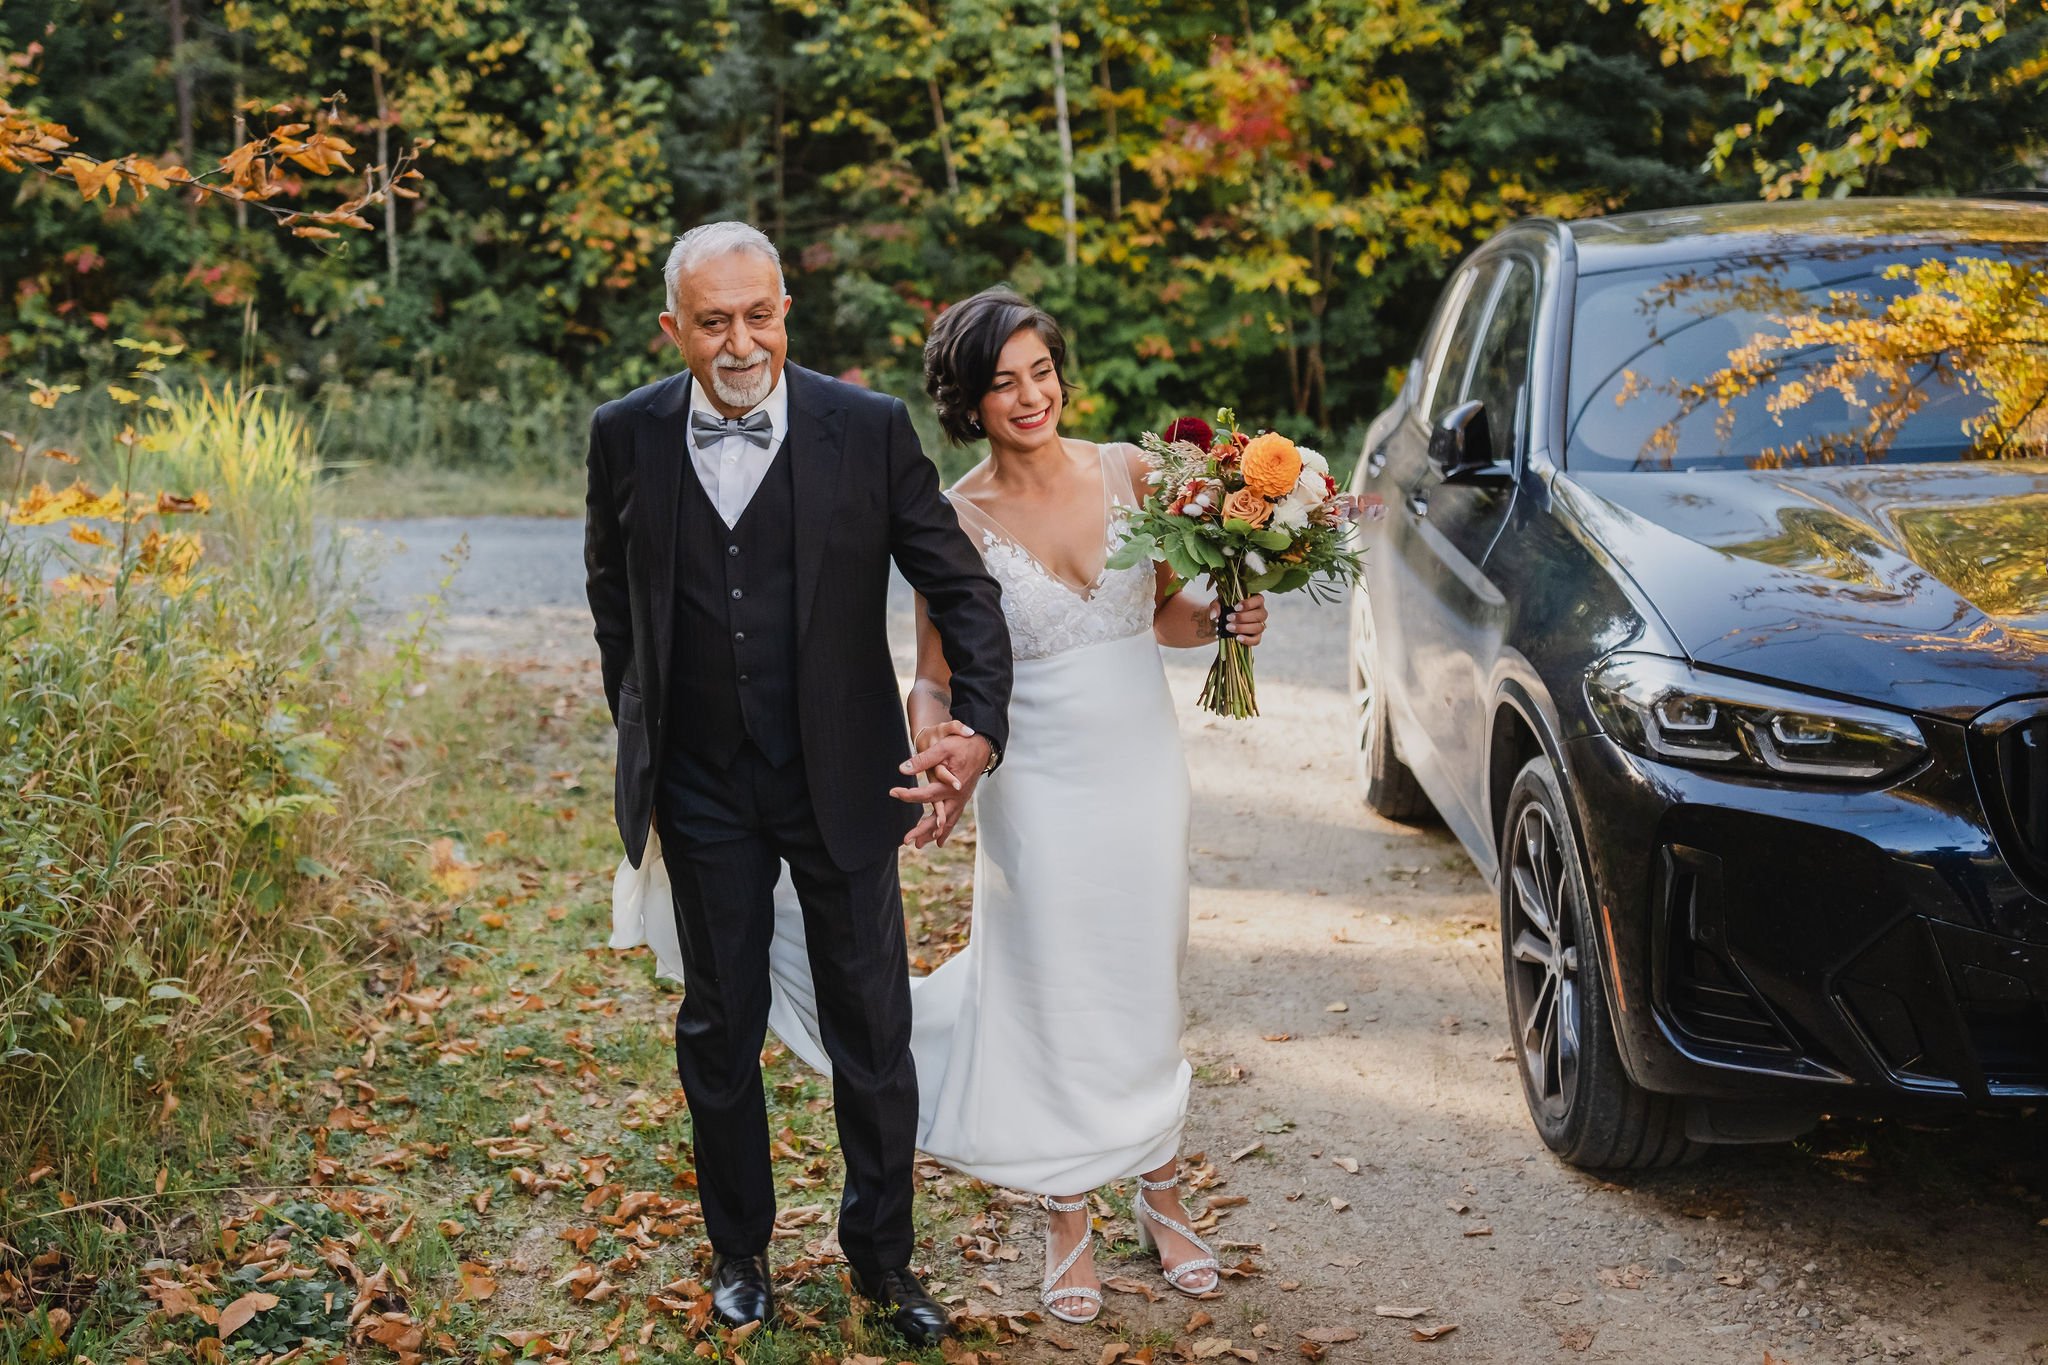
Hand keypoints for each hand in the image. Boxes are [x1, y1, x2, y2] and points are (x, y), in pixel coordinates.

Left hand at [892, 720, 992, 846]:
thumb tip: (902, 769)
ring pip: (946, 822)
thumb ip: (923, 759)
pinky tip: (938, 841)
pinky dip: (945, 830)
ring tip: (917, 845)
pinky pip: (953, 819)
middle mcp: (956, 797)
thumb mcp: (942, 747)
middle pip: (937, 818)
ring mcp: (961, 800)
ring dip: (931, 834)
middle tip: (905, 841)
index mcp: (950, 786)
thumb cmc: (962, 745)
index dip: (908, 795)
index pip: (926, 795)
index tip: (893, 792)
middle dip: (921, 830)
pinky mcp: (962, 800)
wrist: (983, 747)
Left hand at [1213, 593, 1268, 646]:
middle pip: (1260, 615)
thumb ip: (1216, 606)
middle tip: (1229, 618)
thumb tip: (1214, 616)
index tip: (1236, 607)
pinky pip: (1256, 640)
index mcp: (1255, 600)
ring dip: (1243, 628)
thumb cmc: (1225, 608)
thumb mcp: (1219, 603)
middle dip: (1243, 617)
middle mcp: (1260, 612)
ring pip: (1258, 627)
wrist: (1223, 621)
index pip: (1259, 599)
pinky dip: (1247, 640)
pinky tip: (1237, 638)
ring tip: (1229, 628)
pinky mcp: (1256, 636)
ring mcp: (1260, 625)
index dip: (1249, 604)